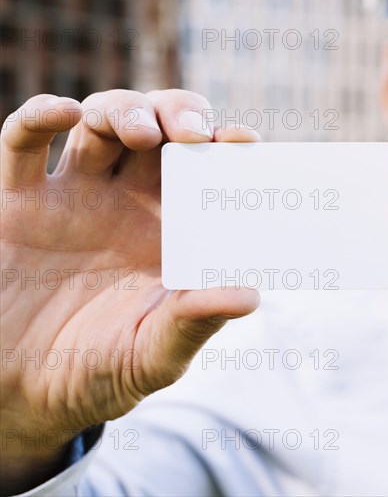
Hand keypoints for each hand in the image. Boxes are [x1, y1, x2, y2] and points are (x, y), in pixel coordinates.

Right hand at [0, 90, 260, 491]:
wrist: (22, 394)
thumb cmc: (98, 372)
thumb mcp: (152, 354)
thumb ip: (194, 322)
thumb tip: (249, 295)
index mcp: (168, 231)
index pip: (204, 172)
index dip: (224, 150)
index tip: (244, 141)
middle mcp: (126, 204)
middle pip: (158, 130)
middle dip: (178, 115)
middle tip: (194, 132)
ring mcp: (72, 196)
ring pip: (100, 123)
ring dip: (124, 110)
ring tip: (142, 132)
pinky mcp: (18, 203)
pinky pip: (22, 144)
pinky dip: (40, 117)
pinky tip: (64, 113)